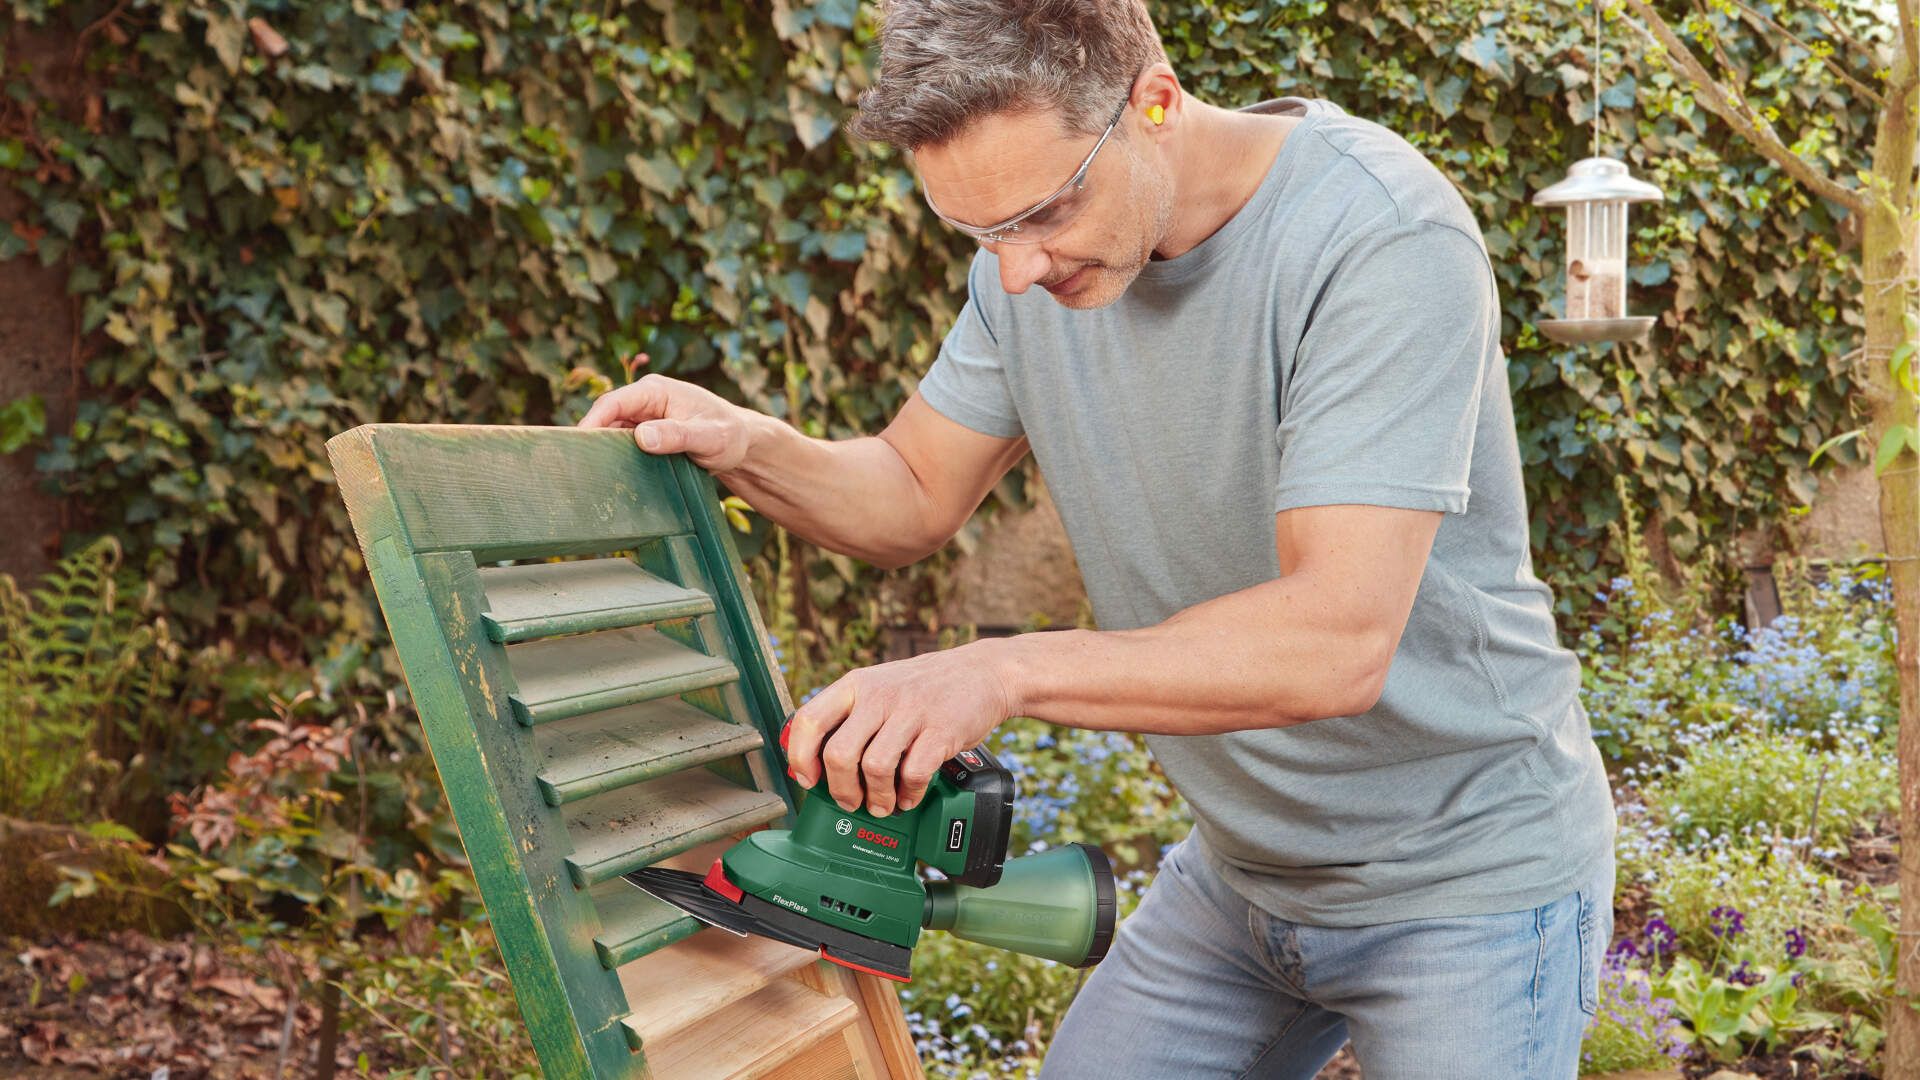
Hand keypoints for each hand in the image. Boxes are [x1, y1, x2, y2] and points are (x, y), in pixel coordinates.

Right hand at [577, 370, 755, 473]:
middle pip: (606, 418)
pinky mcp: (645, 435)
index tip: (577, 444)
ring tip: (589, 476)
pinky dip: (615, 458)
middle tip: (574, 466)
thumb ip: (678, 436)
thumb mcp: (709, 438)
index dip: (592, 422)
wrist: (742, 444)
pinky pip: (621, 446)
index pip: (614, 402)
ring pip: (610, 434)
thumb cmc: (730, 436)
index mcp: (656, 391)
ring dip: (602, 452)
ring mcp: (643, 418)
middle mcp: (645, 401)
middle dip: (591, 439)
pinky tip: (609, 477)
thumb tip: (643, 437)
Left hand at [782, 641, 1016, 817]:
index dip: (800, 756)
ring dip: (877, 797)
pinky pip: (914, 773)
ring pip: (875, 767)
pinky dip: (909, 794)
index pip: (809, 720)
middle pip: (839, 753)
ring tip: (882, 805)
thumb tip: (819, 763)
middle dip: (841, 789)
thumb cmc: (925, 688)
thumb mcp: (880, 687)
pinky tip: (910, 796)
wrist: (982, 672)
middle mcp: (879, 695)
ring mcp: (911, 712)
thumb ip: (851, 717)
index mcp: (856, 684)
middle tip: (850, 802)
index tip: (807, 779)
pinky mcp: (941, 730)